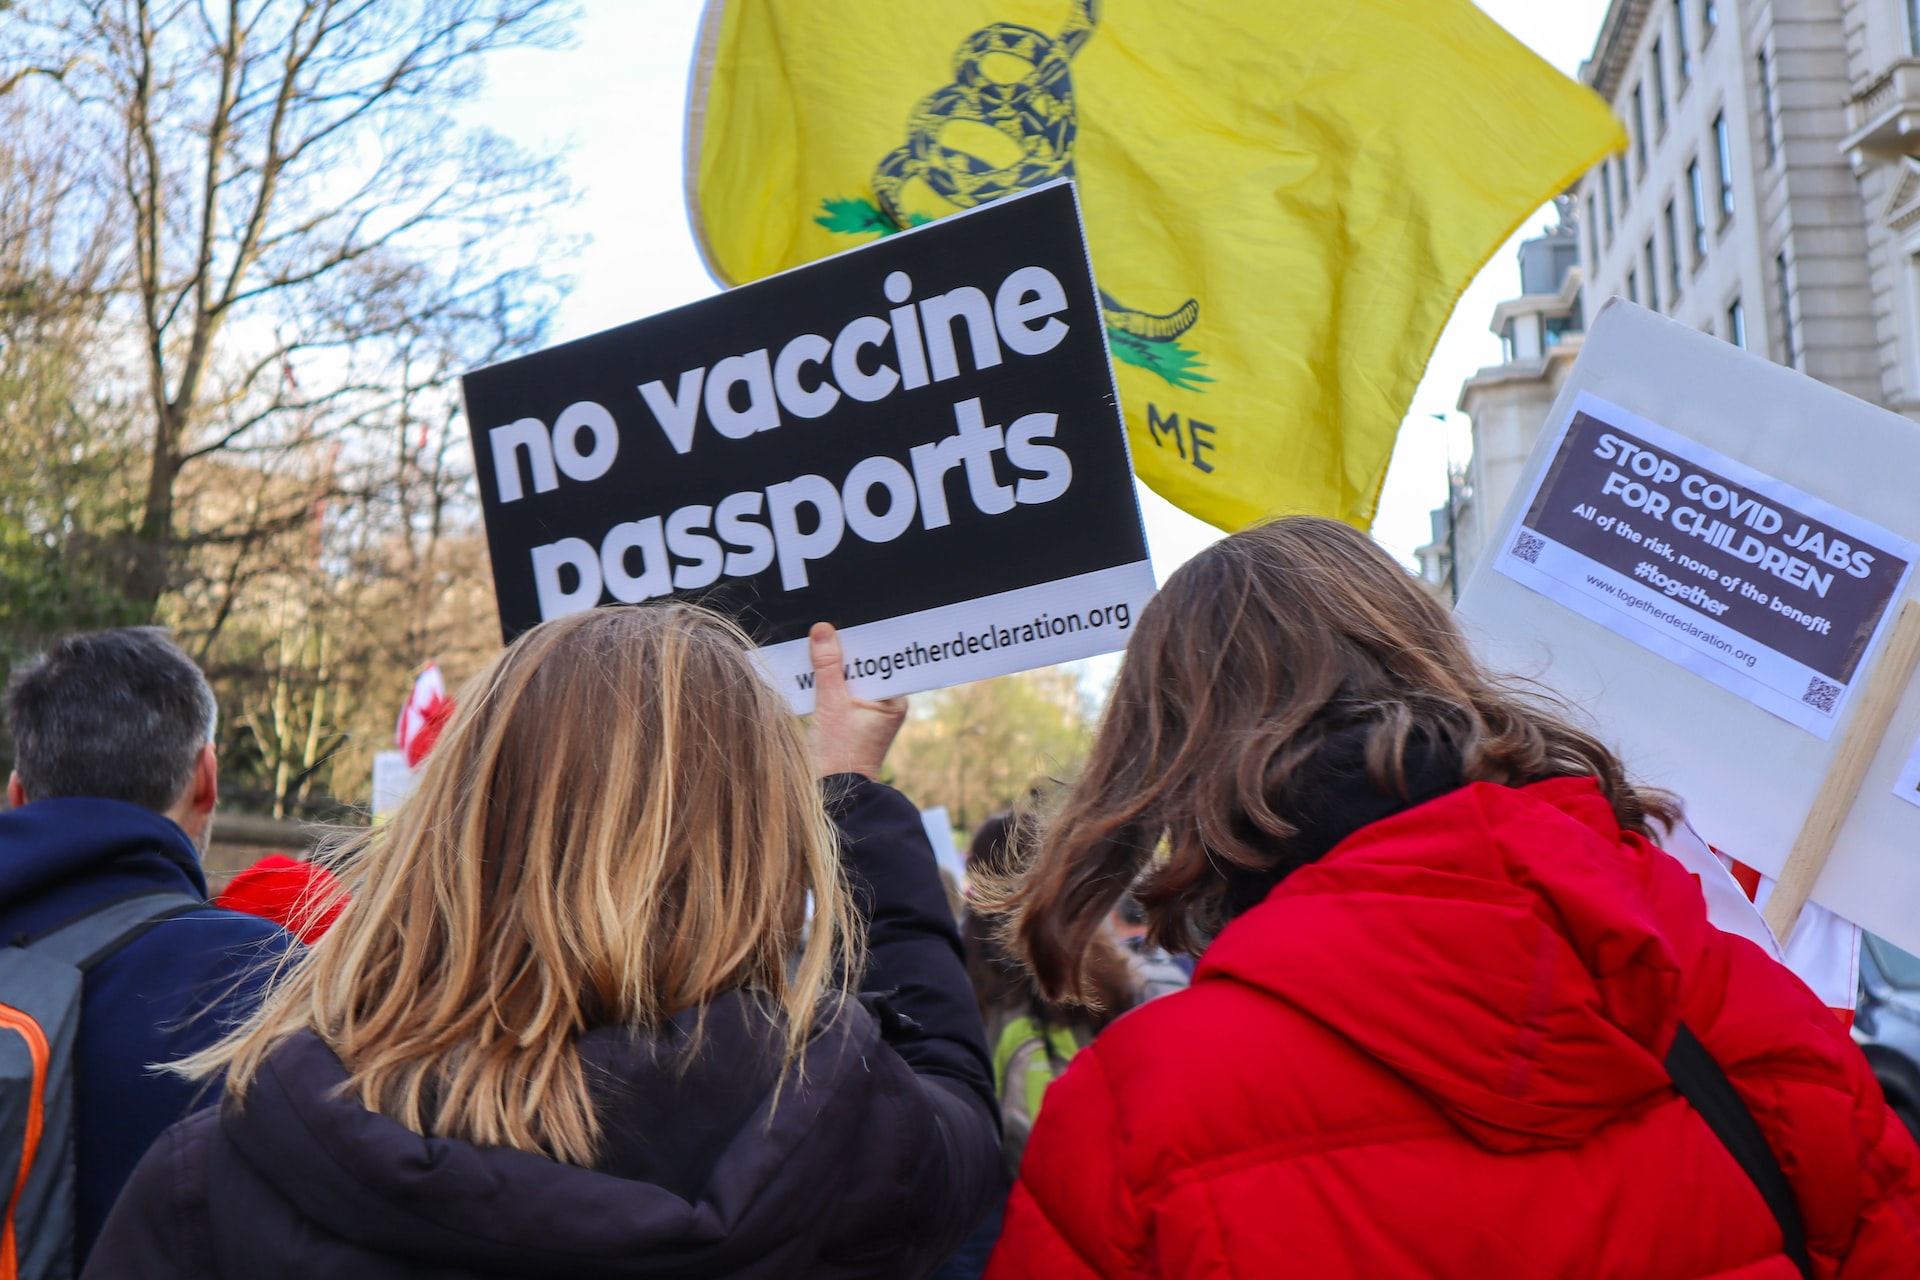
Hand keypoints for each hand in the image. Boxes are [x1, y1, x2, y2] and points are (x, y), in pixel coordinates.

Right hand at [808, 622, 907, 778]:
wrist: (833, 793)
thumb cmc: (839, 757)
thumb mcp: (831, 705)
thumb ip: (827, 666)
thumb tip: (823, 630)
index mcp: (894, 700)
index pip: (883, 659)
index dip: (863, 641)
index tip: (845, 626)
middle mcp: (887, 703)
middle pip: (866, 665)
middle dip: (845, 652)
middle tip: (825, 634)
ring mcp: (870, 711)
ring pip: (852, 676)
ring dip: (833, 667)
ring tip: (816, 651)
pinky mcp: (853, 717)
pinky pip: (842, 690)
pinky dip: (828, 683)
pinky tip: (812, 673)